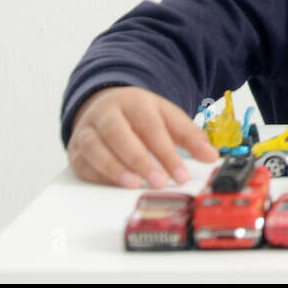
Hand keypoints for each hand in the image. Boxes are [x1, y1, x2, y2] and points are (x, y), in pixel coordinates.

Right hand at [68, 85, 218, 187]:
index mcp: (134, 102)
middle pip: (119, 133)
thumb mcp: (168, 117)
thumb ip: (190, 136)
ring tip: (134, 185)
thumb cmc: (139, 114)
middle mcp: (107, 114)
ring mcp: (88, 130)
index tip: (181, 174)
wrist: (105, 103)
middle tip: (159, 181)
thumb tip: (211, 155)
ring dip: (114, 168)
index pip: (151, 127)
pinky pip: (83, 163)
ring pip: (95, 147)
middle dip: (139, 159)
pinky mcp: (76, 149)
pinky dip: (98, 176)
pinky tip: (116, 185)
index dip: (167, 152)